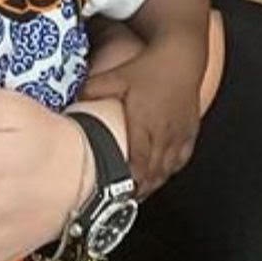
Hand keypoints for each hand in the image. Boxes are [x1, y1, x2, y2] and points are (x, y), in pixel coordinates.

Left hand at [81, 37, 202, 197]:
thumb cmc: (148, 67)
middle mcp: (163, 132)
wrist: (181, 57)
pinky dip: (170, 170)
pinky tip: (160, 176)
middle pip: (153, 171)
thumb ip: (93, 90)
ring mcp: (179, 133)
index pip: (138, 161)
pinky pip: (181, 159)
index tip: (120, 195)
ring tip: (139, 195)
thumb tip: (71, 100)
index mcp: (144, 122)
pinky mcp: (189, 131)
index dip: (130, 182)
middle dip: (140, 189)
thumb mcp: (116, 76)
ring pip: (167, 168)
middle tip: (124, 203)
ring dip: (154, 183)